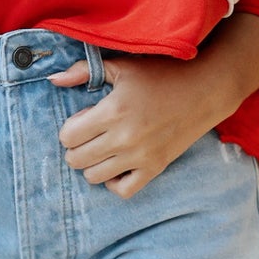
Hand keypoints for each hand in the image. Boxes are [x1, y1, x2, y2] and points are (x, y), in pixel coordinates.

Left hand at [51, 51, 230, 196]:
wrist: (205, 89)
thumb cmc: (163, 74)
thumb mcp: (122, 66)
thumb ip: (83, 71)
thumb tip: (54, 80)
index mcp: (113, 111)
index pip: (68, 137)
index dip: (71, 127)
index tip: (84, 118)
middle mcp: (124, 138)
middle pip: (76, 160)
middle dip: (76, 147)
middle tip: (91, 135)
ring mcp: (140, 157)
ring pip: (93, 177)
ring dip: (92, 164)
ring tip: (103, 149)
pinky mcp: (155, 168)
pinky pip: (123, 191)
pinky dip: (114, 182)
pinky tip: (117, 166)